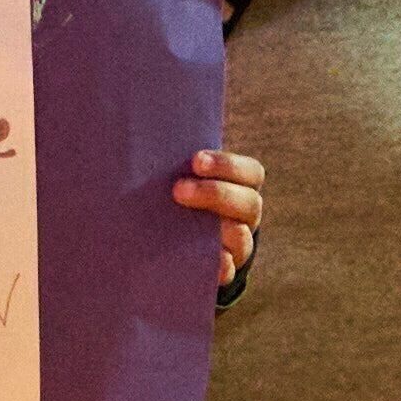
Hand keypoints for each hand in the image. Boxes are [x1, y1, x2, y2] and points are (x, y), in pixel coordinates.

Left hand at [174, 138, 269, 304]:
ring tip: (182, 222)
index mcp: (242, 185)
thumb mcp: (180, 171)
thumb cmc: (175, 189)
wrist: (166, 232)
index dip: (227, 165)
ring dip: (217, 229)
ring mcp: (239, 244)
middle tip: (178, 190)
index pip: (251, 173)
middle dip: (215, 194)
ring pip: (242, 238)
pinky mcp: (225, 270)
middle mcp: (245, 215)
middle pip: (250, 204)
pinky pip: (228, 270)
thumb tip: (150, 130)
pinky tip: (202, 258)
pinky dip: (217, 264)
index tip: (195, 161)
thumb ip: (178, 158)